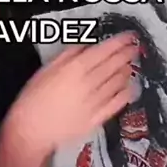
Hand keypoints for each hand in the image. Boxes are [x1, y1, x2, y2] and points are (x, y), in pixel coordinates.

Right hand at [4, 32, 135, 156]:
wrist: (30, 130)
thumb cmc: (33, 97)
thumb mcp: (46, 68)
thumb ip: (68, 55)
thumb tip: (86, 46)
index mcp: (75, 68)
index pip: (104, 51)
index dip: (120, 42)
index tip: (130, 36)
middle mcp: (88, 83)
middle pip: (114, 65)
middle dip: (127, 54)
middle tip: (135, 47)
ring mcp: (95, 103)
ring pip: (117, 83)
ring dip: (127, 71)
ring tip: (131, 63)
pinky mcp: (97, 119)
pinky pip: (116, 104)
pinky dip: (125, 94)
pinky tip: (130, 87)